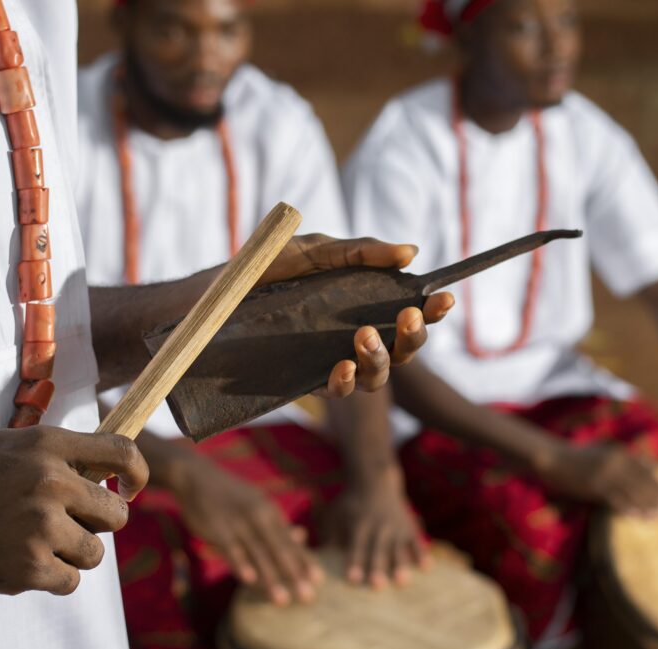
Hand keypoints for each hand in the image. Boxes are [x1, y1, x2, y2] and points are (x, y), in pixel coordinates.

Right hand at [0, 427, 147, 595]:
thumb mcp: (14, 445)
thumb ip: (63, 455)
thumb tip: (114, 471)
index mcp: (48, 446)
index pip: (123, 452)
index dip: (138, 473)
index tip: (131, 489)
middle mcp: (50, 482)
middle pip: (117, 514)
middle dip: (99, 523)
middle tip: (67, 524)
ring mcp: (39, 526)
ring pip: (96, 552)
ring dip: (74, 554)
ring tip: (37, 543)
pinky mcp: (28, 567)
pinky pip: (71, 580)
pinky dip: (54, 578)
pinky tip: (24, 562)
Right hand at [168, 453, 321, 605]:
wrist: (197, 476)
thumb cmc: (230, 497)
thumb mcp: (257, 506)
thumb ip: (277, 524)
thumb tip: (302, 535)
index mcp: (270, 513)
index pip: (290, 541)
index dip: (304, 561)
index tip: (319, 581)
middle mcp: (258, 517)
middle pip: (279, 549)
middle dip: (294, 575)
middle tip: (308, 598)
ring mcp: (238, 522)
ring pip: (258, 554)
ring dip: (271, 578)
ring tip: (282, 601)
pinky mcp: (217, 527)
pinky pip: (230, 548)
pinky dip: (240, 563)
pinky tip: (249, 580)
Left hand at [260, 234, 455, 397]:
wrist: (214, 296)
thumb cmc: (267, 269)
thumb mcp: (315, 250)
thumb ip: (361, 251)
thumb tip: (410, 252)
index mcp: (364, 305)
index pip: (408, 313)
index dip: (432, 309)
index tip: (443, 298)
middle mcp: (354, 337)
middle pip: (403, 350)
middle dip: (414, 336)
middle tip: (408, 316)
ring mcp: (334, 360)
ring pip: (378, 376)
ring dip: (381, 358)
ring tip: (364, 337)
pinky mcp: (308, 380)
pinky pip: (339, 390)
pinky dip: (347, 381)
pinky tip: (343, 366)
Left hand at [325, 470, 429, 587]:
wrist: (375, 480)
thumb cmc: (350, 503)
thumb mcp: (335, 514)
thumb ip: (330, 536)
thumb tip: (319, 561)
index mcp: (359, 523)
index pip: (356, 545)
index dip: (354, 562)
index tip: (352, 580)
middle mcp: (379, 525)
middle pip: (377, 549)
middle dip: (377, 567)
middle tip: (376, 586)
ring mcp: (396, 526)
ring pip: (398, 548)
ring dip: (400, 565)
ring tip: (402, 582)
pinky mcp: (409, 527)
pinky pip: (417, 542)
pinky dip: (422, 554)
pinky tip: (426, 568)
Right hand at [532, 442, 657, 516]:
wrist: (552, 458)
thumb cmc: (576, 457)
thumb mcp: (600, 452)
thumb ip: (619, 459)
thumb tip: (640, 468)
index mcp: (619, 453)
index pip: (647, 469)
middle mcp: (616, 462)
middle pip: (643, 482)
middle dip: (656, 497)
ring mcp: (605, 474)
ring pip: (632, 492)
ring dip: (646, 506)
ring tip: (655, 517)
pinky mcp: (594, 485)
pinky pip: (616, 499)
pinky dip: (627, 509)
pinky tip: (635, 517)